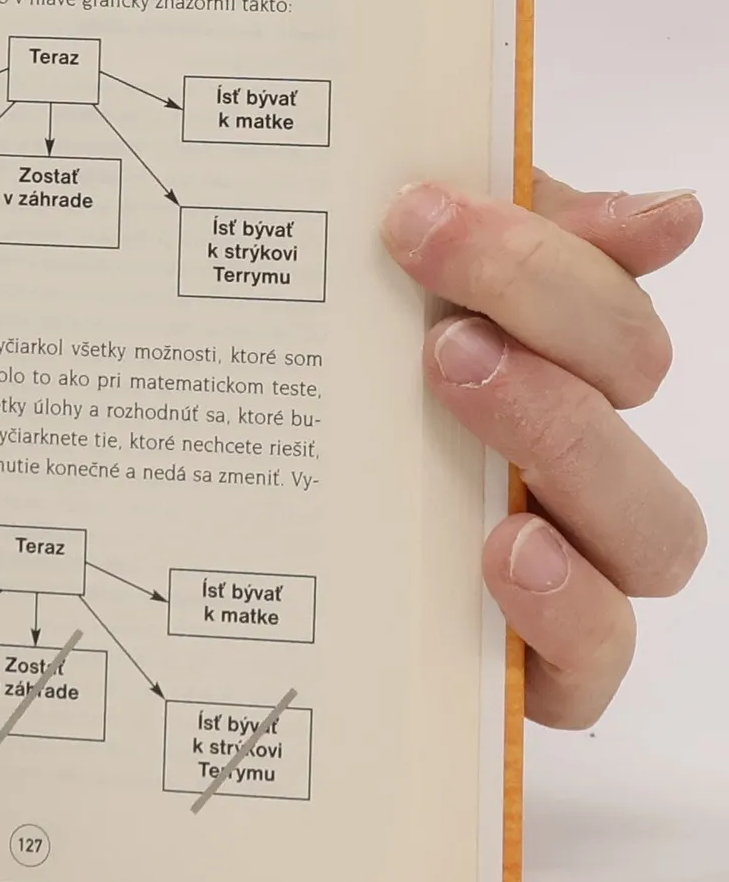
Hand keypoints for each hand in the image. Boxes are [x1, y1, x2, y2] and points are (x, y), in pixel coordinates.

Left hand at [383, 173, 705, 727]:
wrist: (214, 572)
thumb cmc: (330, 409)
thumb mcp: (386, 303)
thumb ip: (506, 238)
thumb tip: (666, 215)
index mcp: (546, 365)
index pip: (604, 305)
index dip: (550, 255)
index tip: (427, 210)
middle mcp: (569, 466)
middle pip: (631, 387)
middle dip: (551, 320)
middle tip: (436, 309)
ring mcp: (563, 570)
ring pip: (650, 529)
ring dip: (570, 444)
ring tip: (463, 388)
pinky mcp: (521, 671)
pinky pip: (587, 663)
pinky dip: (568, 611)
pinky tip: (508, 551)